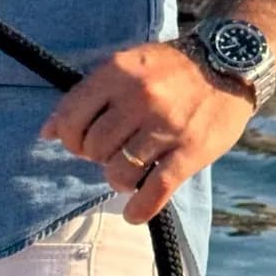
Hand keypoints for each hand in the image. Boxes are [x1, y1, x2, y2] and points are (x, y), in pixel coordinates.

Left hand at [40, 40, 255, 224]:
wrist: (229, 62)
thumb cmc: (170, 67)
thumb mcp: (127, 63)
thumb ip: (89, 94)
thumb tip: (47, 132)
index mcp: (118, 72)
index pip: (71, 116)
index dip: (67, 137)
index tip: (77, 142)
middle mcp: (139, 98)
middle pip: (94, 148)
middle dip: (95, 157)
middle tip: (109, 153)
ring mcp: (166, 126)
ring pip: (120, 172)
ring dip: (118, 179)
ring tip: (127, 172)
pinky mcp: (191, 151)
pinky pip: (156, 190)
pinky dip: (140, 208)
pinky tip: (133, 213)